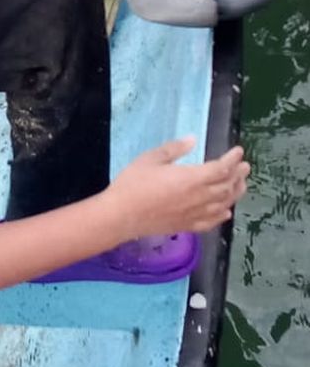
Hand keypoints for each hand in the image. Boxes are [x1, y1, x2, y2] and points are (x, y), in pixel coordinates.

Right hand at [112, 138, 248, 236]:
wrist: (121, 215)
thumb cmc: (133, 183)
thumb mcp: (151, 159)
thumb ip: (174, 149)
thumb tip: (193, 140)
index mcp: (192, 178)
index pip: (222, 168)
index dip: (233, 159)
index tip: (238, 151)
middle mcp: (199, 197)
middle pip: (227, 186)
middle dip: (239, 174)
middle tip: (245, 167)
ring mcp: (195, 214)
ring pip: (224, 204)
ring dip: (235, 193)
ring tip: (241, 185)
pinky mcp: (187, 226)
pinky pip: (211, 222)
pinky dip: (222, 215)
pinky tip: (225, 212)